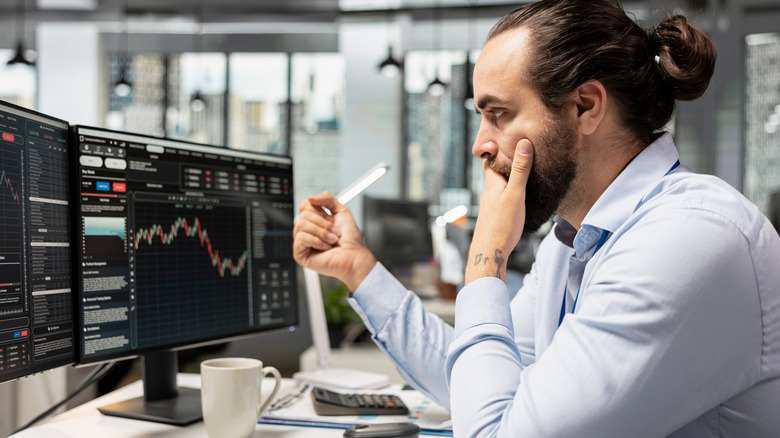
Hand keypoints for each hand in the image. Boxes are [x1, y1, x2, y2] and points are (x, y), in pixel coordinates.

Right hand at [293, 192, 376, 290]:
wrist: (353, 256)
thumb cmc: (349, 239)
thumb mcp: (341, 211)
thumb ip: (327, 198)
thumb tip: (310, 198)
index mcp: (314, 220)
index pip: (305, 205)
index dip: (319, 210)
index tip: (332, 219)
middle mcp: (306, 230)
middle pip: (304, 214)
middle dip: (323, 223)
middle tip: (335, 232)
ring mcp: (302, 242)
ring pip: (301, 224)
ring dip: (321, 232)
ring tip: (332, 240)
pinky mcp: (299, 254)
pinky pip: (301, 238)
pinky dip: (316, 241)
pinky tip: (325, 247)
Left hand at [465, 139, 533, 283]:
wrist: (489, 253)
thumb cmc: (502, 224)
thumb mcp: (515, 194)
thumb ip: (520, 170)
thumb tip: (523, 143)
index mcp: (492, 184)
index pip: (491, 160)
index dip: (495, 149)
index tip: (502, 137)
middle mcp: (489, 193)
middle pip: (495, 173)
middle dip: (504, 163)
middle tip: (517, 152)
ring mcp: (490, 206)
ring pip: (499, 187)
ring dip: (508, 179)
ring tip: (522, 172)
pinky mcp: (494, 218)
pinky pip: (502, 200)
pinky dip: (509, 193)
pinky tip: (517, 198)